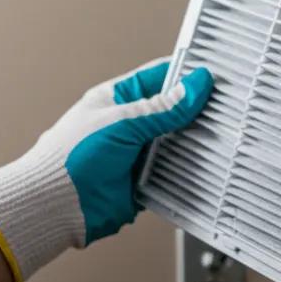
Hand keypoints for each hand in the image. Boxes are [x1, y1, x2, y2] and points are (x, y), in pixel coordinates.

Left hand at [0, 59, 212, 281]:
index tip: (215, 74)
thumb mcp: (121, 123)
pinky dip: (188, 172)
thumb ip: (162, 108)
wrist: (54, 207)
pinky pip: (174, 175)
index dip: (187, 74)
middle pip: (173, 112)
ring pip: (178, 144)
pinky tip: (205, 167)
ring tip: (223, 136)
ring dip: (195, 143)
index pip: (160, 78)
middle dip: (198, 111)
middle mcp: (129, 126)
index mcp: (118, 100)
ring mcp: (137, 154)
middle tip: (227, 108)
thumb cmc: (70, 158)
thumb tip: (196, 86)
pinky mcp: (144, 183)